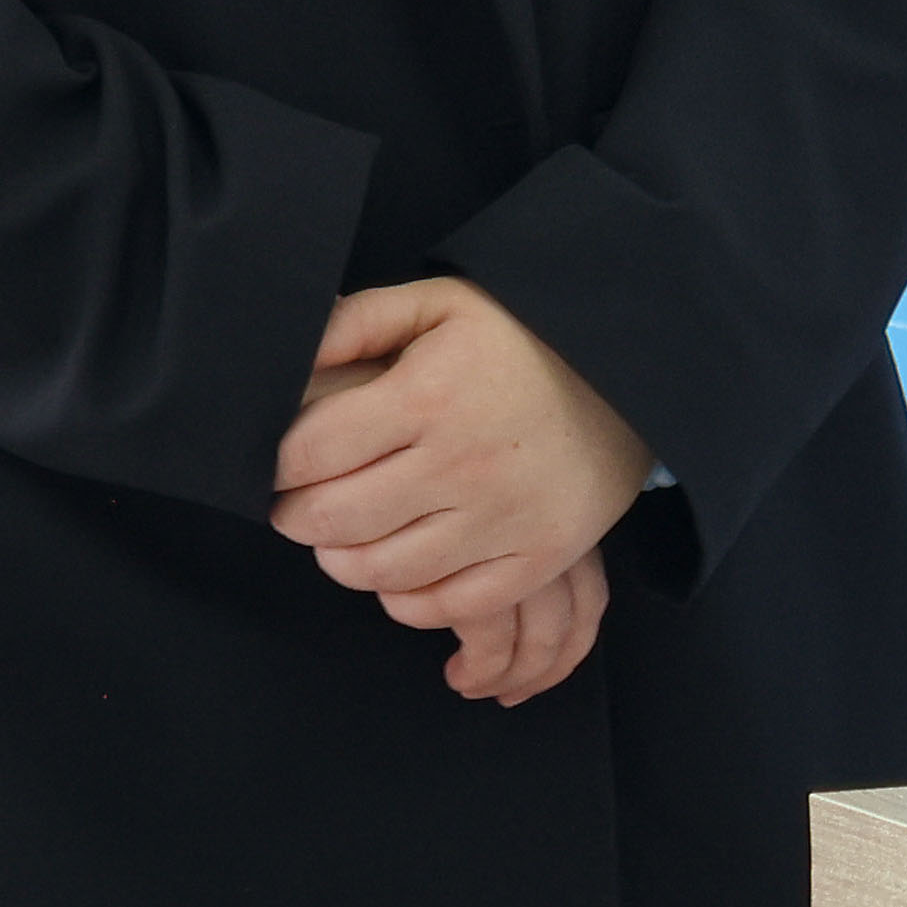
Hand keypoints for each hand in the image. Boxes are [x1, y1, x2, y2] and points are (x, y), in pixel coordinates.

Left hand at [275, 281, 654, 704]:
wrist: (632, 371)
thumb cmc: (520, 335)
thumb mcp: (440, 301)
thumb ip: (357, 321)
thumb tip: (288, 359)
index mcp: (427, 395)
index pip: (309, 452)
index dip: (274, 465)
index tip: (274, 465)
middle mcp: (462, 463)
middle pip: (337, 518)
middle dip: (296, 518)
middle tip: (293, 508)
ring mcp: (503, 518)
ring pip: (384, 571)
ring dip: (342, 561)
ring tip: (338, 540)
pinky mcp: (538, 557)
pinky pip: (450, 605)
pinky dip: (408, 601)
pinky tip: (396, 575)